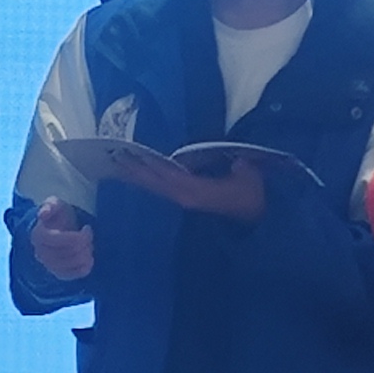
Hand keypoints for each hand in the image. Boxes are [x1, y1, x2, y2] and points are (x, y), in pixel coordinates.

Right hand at [28, 200, 95, 281]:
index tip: (87, 228)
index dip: (77, 236)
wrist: (57, 229)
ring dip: (87, 253)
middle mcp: (41, 253)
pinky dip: (86, 266)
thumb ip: (50, 205)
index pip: (60, 240)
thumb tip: (43, 213)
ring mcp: (50, 265)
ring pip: (74, 264)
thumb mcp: (54, 204)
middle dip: (85, 243)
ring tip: (89, 244)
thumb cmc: (58, 216)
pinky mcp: (59, 274)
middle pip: (69, 252)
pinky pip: (76, 274)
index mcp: (39, 236)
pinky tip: (89, 256)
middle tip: (90, 235)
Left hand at [129, 152, 268, 223]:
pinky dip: (148, 180)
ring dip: (137, 175)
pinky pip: (162, 189)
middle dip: (134, 169)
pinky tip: (137, 174)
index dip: (149, 164)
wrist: (260, 219)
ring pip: (155, 187)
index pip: (167, 175)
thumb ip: (232, 162)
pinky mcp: (187, 200)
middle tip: (113, 155)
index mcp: (196, 191)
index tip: (131, 153)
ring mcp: (185, 200)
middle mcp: (185, 197)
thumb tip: (222, 154)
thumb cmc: (254, 194)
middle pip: (154, 182)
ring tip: (118, 163)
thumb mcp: (247, 173)